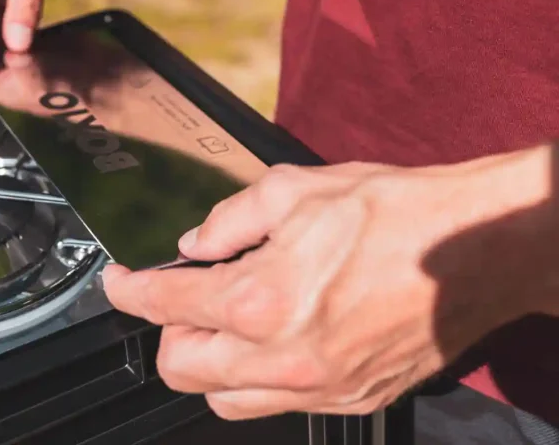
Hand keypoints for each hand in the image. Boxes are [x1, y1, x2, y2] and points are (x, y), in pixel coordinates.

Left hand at [102, 155, 551, 419]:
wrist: (477, 249)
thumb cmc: (396, 213)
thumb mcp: (294, 189)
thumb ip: (227, 220)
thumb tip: (194, 245)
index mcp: (261, 300)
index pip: (164, 307)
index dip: (128, 290)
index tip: (119, 283)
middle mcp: (282, 357)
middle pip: (181, 369)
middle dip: (167, 332)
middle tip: (181, 297)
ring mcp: (317, 387)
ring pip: (222, 400)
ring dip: (209, 362)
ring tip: (227, 321)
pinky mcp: (349, 399)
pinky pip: (275, 406)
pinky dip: (256, 378)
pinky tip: (273, 338)